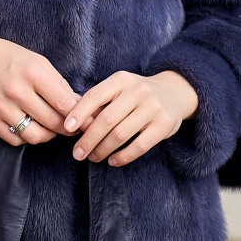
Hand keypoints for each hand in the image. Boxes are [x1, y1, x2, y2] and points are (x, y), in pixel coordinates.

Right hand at [0, 19, 82, 146]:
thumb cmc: (10, 58)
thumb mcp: (38, 61)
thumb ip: (58, 83)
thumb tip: (78, 104)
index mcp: (32, 74)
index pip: (63, 103)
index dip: (81, 116)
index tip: (91, 122)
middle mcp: (16, 92)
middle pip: (52, 122)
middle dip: (69, 129)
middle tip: (75, 129)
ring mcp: (2, 107)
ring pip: (35, 136)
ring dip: (49, 136)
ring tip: (52, 129)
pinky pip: (16, 140)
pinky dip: (27, 138)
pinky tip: (31, 128)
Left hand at [62, 70, 198, 166]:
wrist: (174, 92)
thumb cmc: (136, 94)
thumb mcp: (119, 88)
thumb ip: (100, 102)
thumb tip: (73, 123)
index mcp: (122, 80)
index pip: (95, 96)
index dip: (79, 113)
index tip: (67, 128)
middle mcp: (138, 91)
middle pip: (106, 119)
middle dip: (88, 139)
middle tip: (77, 153)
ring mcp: (153, 108)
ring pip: (120, 134)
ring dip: (102, 150)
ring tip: (93, 157)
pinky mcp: (164, 125)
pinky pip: (139, 146)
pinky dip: (122, 157)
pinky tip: (112, 161)